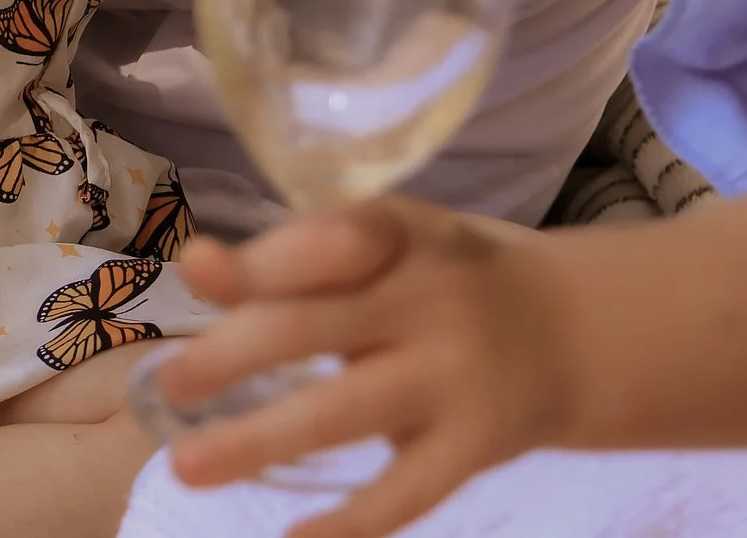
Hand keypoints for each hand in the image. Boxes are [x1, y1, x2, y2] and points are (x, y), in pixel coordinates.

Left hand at [155, 199, 578, 537]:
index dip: (264, 258)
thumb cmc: (439, 275)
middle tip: (169, 385)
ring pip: (344, 413)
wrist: (577, 328)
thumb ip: (296, 253)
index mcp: (398, 237)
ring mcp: (455, 379)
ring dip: (259, 442)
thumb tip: (197, 269)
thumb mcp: (385, 240)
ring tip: (188, 465)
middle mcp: (428, 303)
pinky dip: (352, 525)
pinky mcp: (475, 448)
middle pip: (315, 328)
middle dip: (232, 357)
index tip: (196, 269)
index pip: (329, 242)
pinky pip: (407, 493)